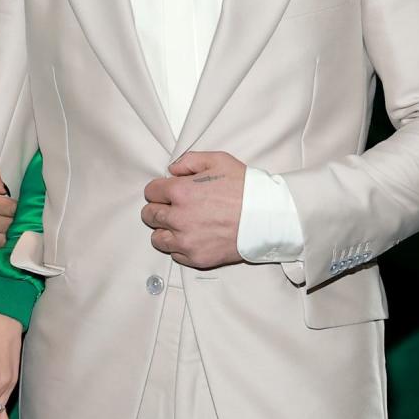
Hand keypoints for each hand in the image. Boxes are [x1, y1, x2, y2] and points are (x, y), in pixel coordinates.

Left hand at [142, 151, 246, 268]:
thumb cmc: (245, 187)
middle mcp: (179, 217)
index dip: (158, 189)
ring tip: (179, 224)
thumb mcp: (218, 160)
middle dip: (158, 208)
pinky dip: (180, 247)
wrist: (268, 217)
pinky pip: (175, 255)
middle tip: (171, 207)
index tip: (166, 192)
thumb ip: (189, 161)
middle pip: (150, 215)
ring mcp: (187, 241)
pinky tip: (192, 237)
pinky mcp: (197, 258)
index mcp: (181, 191)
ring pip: (158, 238)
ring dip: (165, 230)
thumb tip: (172, 170)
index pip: (150, 192)